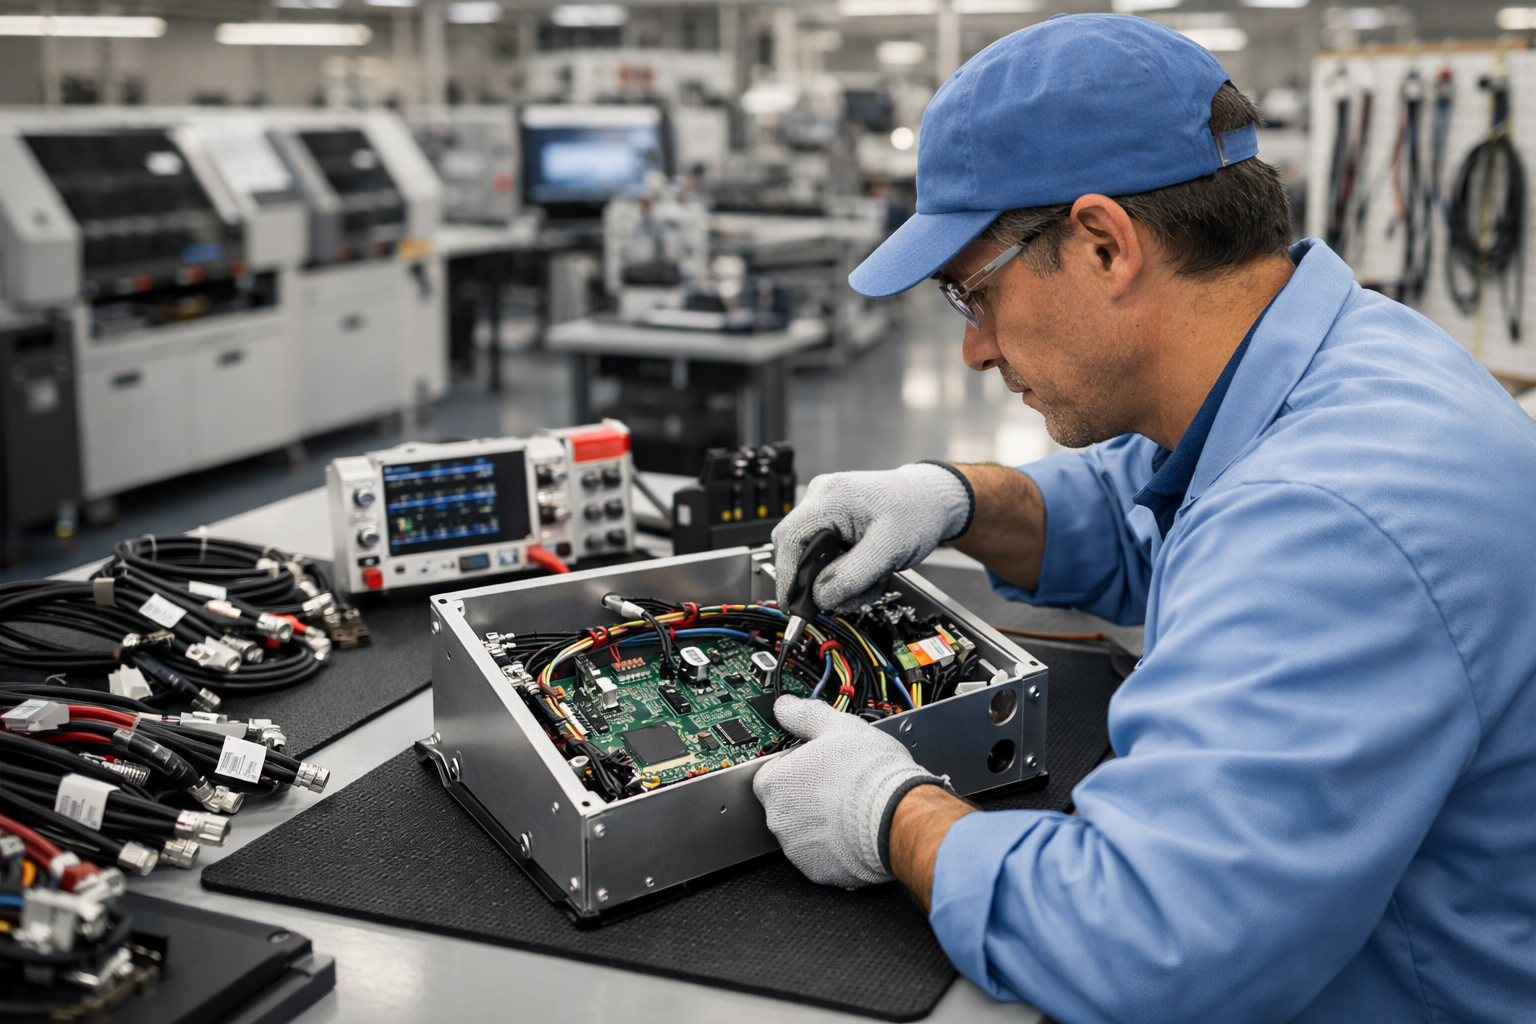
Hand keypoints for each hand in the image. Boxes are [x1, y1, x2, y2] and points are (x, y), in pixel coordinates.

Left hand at [752, 695, 946, 887]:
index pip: (771, 773)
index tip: (816, 765)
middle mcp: (778, 818)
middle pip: (785, 803)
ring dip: (819, 822)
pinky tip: (852, 830)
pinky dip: (833, 847)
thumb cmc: (869, 773)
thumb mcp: (837, 725)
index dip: (796, 767)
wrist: (898, 816)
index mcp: (775, 782)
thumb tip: (786, 707)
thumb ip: (804, 714)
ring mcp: (796, 848)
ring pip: (802, 831)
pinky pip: (820, 856)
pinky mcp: (818, 871)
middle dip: (807, 795)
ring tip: (848, 807)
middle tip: (837, 785)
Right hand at [771, 463, 972, 611]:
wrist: (931, 501)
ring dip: (837, 581)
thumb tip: (820, 597)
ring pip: (813, 558)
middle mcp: (821, 499)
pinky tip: (867, 574)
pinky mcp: (835, 524)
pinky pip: (827, 555)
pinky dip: (844, 573)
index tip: (792, 604)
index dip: (786, 574)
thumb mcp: (888, 549)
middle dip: (819, 582)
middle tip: (843, 600)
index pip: (789, 537)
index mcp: (830, 498)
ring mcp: (826, 510)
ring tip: (868, 586)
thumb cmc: (916, 512)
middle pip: (797, 550)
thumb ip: (852, 575)